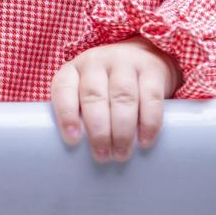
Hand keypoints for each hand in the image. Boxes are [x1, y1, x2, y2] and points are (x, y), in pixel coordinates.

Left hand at [51, 37, 181, 162]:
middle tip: (102, 156)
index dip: (66, 114)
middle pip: (94, 95)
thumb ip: (81, 116)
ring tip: (122, 153)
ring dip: (122, 129)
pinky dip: (149, 121)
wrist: (143, 57)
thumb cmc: (106, 87)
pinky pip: (151, 95)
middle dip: (98, 129)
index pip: (64, 88)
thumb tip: (78, 157)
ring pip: (123, 96)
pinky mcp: (152, 70)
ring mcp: (125, 63)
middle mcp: (97, 63)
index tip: (73, 140)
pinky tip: (145, 140)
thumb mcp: (86, 94)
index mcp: (74, 70)